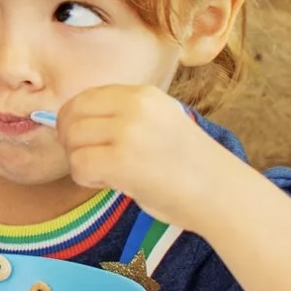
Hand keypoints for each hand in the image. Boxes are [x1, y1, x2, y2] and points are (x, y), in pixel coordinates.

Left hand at [55, 85, 234, 228]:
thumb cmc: (188, 166)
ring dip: (80, 161)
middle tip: (87, 159)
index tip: (84, 140)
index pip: (84, 97)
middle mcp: (134, 107)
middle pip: (71, 115)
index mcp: (143, 95)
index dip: (74, 120)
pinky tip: (107, 183)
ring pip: (72, 141)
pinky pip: (79, 164)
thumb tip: (67, 122)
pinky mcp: (122, 161)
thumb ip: (120, 116)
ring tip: (105, 174)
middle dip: (70, 140)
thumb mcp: (156, 123)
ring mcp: (128, 132)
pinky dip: (85, 178)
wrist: (224, 195)